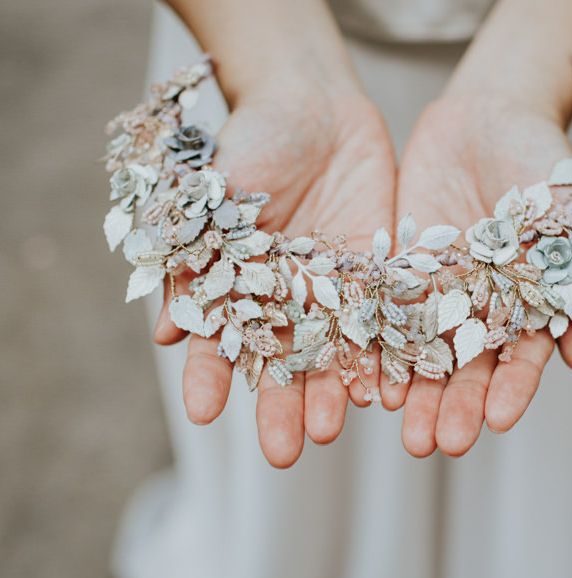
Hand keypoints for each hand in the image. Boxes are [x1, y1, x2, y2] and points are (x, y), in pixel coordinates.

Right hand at [154, 82, 395, 466]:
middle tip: (283, 453)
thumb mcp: (216, 197)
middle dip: (282, 409)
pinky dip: (383, 356)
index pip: (222, 345)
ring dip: (333, 393)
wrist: (313, 109)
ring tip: (332, 428)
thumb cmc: (251, 147)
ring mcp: (335, 296)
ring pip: (334, 356)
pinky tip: (385, 389)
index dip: (210, 379)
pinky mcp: (379, 279)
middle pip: (283, 367)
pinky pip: (382, 324)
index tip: (202, 414)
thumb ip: (197, 261)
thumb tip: (166, 332)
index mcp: (243, 292)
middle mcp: (289, 304)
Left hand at [393, 95, 571, 456]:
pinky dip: (378, 345)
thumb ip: (570, 282)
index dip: (511, 389)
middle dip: (452, 405)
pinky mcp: (398, 271)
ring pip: (422, 351)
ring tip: (398, 428)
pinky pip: (385, 314)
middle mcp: (479, 308)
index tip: (498, 421)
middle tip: (436, 444)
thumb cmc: (541, 162)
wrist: (489, 116)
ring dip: (411, 391)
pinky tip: (366, 378)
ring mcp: (437, 293)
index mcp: (525, 305)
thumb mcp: (565, 215)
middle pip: (465, 367)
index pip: (519, 357)